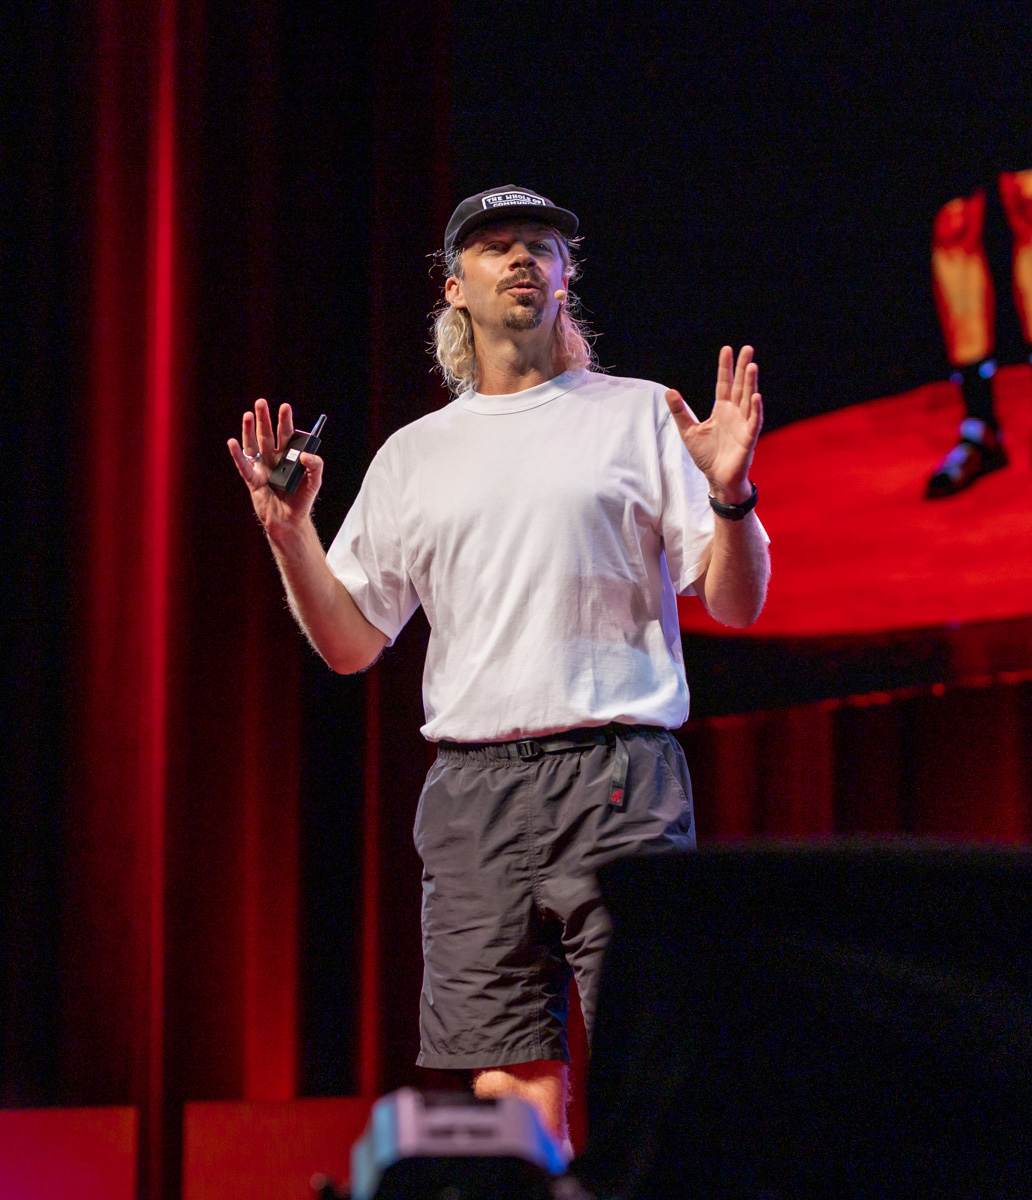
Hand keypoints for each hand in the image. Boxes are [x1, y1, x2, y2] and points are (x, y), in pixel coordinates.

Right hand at [227, 397, 323, 530]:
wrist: (290, 522)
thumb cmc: (302, 501)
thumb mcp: (314, 482)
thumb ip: (315, 466)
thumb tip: (304, 454)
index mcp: (289, 457)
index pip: (287, 435)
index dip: (285, 421)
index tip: (285, 406)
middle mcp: (274, 459)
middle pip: (268, 435)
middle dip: (264, 419)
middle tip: (261, 402)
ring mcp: (262, 468)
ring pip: (254, 445)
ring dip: (249, 430)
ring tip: (248, 414)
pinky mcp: (253, 480)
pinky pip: (244, 465)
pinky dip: (238, 454)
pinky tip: (233, 442)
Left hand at [665, 345, 762, 503]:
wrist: (717, 479)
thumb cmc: (706, 455)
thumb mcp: (689, 431)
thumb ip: (680, 412)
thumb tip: (669, 391)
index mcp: (721, 410)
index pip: (724, 384)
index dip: (725, 368)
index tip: (727, 349)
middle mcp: (735, 413)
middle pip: (740, 386)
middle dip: (743, 368)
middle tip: (747, 349)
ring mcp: (743, 424)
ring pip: (748, 400)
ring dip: (751, 384)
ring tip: (752, 366)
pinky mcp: (748, 438)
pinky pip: (754, 422)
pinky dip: (755, 410)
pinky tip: (756, 397)